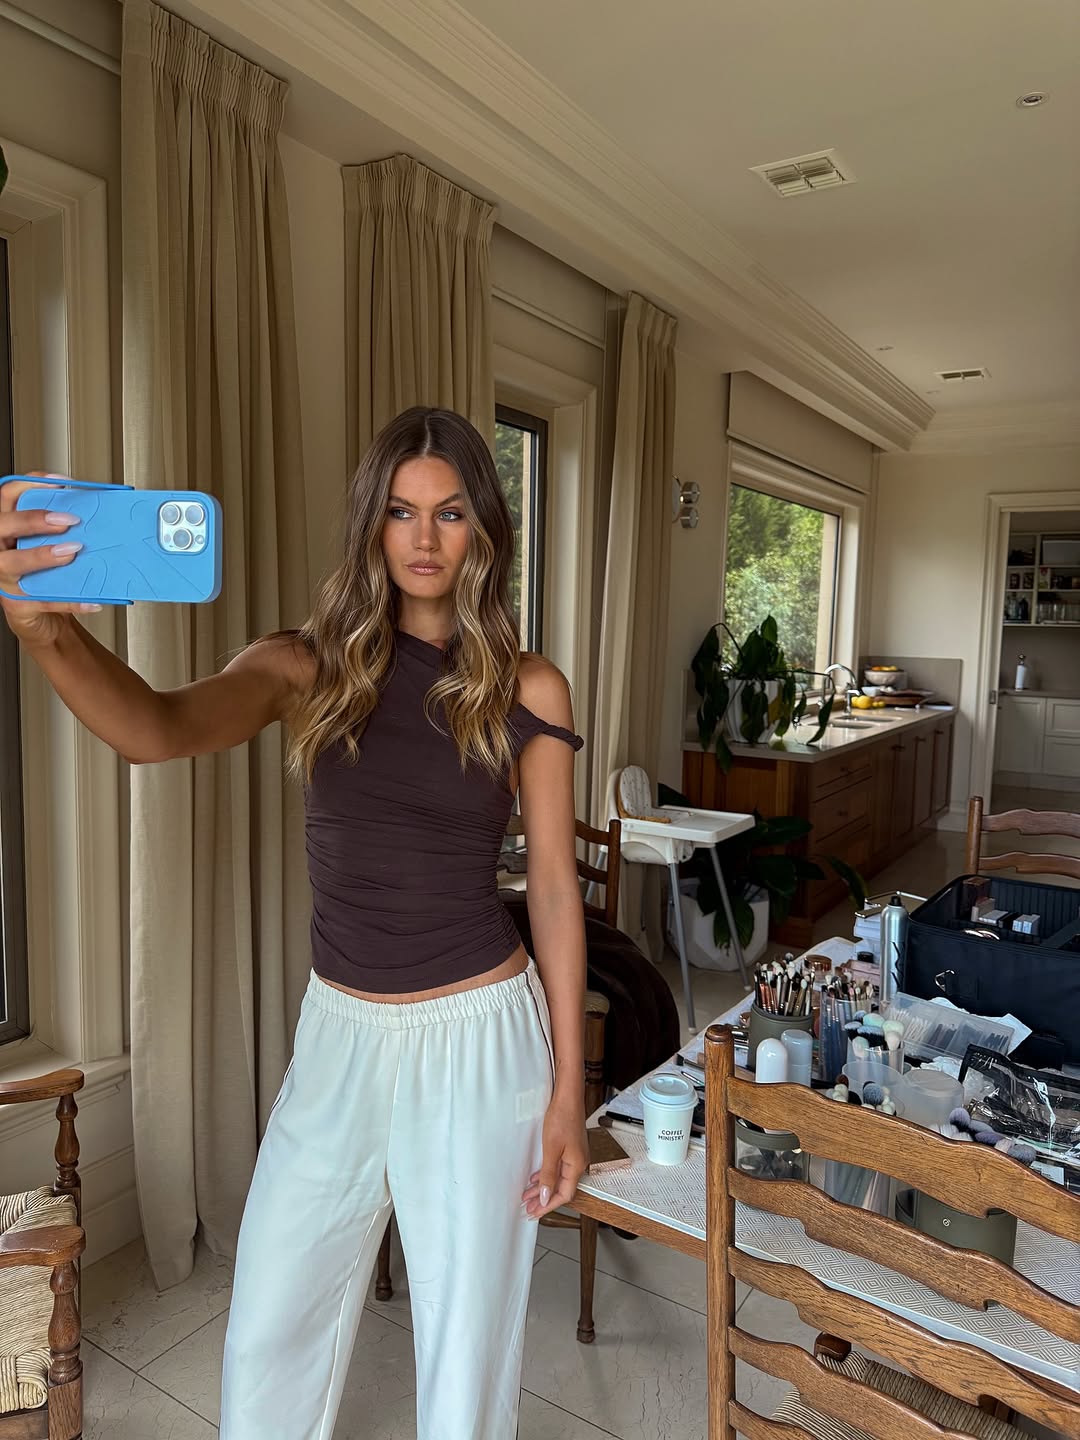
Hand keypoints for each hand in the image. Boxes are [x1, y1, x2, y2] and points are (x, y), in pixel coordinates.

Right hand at [0, 473, 98, 645]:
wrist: (42, 615)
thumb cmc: (44, 573)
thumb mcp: (48, 545)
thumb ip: (60, 528)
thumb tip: (93, 510)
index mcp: (7, 529)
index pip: (7, 496)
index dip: (30, 485)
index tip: (59, 481)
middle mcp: (0, 549)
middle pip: (2, 525)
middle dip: (33, 519)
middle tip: (67, 520)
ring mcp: (4, 578)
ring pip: (12, 562)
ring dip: (42, 555)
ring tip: (71, 552)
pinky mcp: (18, 604)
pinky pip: (44, 600)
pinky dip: (70, 601)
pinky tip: (91, 600)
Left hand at [521, 1089, 587, 1219]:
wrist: (568, 1097)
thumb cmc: (562, 1118)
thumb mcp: (551, 1149)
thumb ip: (549, 1174)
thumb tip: (547, 1196)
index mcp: (577, 1165)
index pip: (564, 1194)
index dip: (549, 1205)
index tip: (535, 1212)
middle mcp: (578, 1163)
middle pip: (561, 1188)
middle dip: (544, 1199)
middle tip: (528, 1208)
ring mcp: (574, 1155)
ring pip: (558, 1178)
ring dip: (543, 1188)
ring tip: (528, 1195)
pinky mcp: (569, 1148)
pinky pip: (558, 1168)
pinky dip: (546, 1175)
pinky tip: (536, 1178)